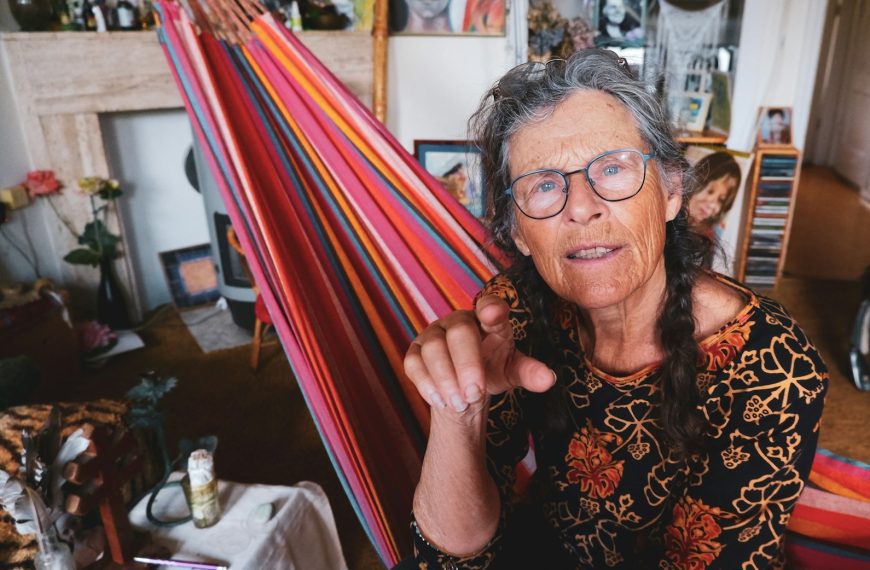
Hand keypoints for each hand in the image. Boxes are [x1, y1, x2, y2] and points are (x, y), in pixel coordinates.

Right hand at [404, 295, 555, 413]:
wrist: (465, 388)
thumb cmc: (493, 369)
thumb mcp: (513, 372)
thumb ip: (529, 373)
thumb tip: (548, 379)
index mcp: (487, 319)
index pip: (489, 305)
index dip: (491, 307)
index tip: (493, 314)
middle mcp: (458, 321)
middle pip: (459, 332)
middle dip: (467, 364)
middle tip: (476, 393)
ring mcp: (433, 334)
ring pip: (433, 349)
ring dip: (447, 379)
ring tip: (461, 402)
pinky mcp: (414, 352)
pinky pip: (414, 364)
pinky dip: (427, 384)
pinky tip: (441, 400)